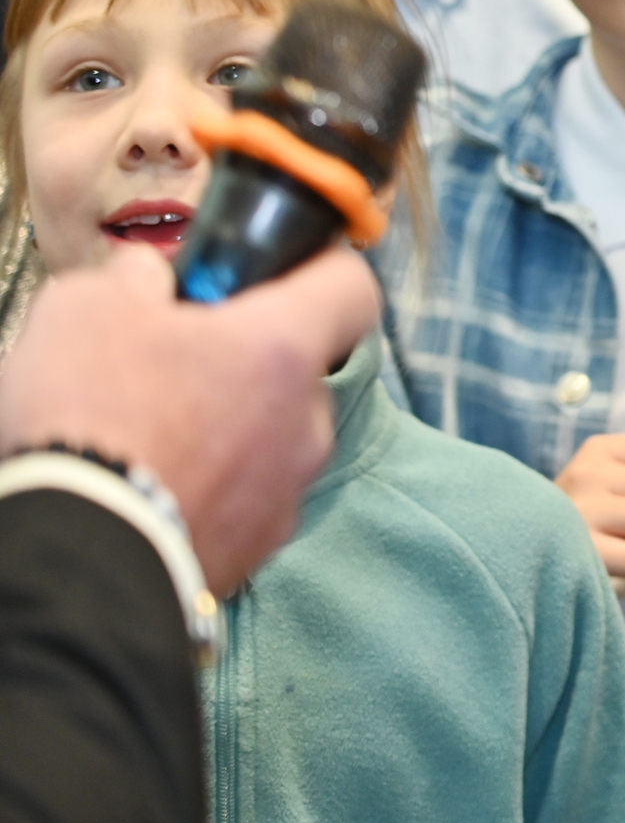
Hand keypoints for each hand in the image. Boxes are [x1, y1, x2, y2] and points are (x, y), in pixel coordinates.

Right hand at [0, 242, 380, 592]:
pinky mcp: (258, 549)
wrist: (76, 556)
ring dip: (227, 427)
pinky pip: (245, 499)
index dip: (318, 267)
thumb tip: (148, 278)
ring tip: (149, 433)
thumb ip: (131, 279)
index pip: (350, 286)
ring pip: (271, 437)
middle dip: (245, 359)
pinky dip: (210, 487)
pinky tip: (151, 486)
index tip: (279, 266)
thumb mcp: (86, 308)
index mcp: (281, 350)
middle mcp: (306, 421)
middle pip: (298, 368)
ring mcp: (287, 492)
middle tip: (174, 360)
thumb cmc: (89, 422)